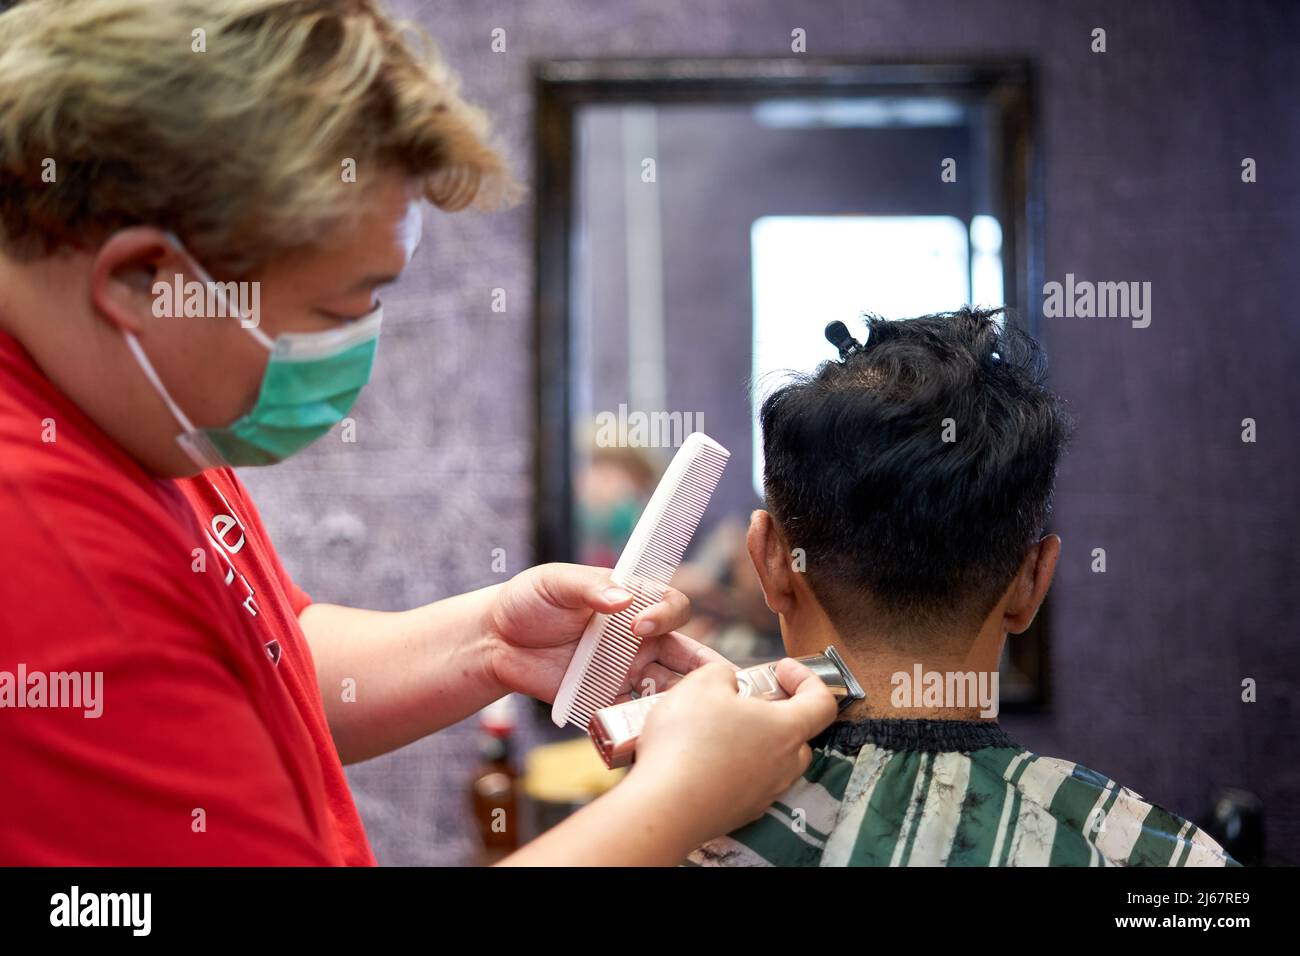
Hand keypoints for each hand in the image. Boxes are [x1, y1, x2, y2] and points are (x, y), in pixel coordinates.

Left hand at [485, 562, 731, 703]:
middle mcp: (637, 641)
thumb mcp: (554, 581)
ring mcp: (624, 673)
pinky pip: (631, 717)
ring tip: (684, 713)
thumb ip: (589, 587)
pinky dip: (643, 726)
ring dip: (679, 701)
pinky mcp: (604, 701)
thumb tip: (623, 598)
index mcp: (632, 605)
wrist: (494, 641)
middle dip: (707, 668)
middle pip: (685, 655)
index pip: (672, 607)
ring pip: (666, 690)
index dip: (667, 615)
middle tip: (718, 679)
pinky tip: (649, 733)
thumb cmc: (528, 601)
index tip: (639, 624)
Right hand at [625, 658, 838, 850]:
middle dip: (776, 714)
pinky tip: (702, 760)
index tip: (782, 669)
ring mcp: (763, 794)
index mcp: (786, 730)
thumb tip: (727, 683)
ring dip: (752, 742)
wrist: (664, 807)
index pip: (822, 703)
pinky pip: (746, 784)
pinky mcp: (740, 813)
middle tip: (747, 701)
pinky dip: (732, 768)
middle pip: (797, 735)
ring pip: (771, 761)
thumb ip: (723, 673)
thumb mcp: (702, 682)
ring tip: (718, 730)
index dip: (807, 679)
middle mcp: (783, 766)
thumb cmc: (688, 741)